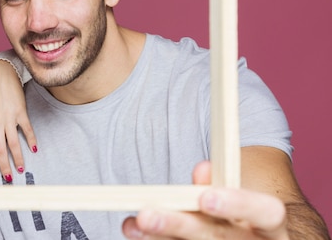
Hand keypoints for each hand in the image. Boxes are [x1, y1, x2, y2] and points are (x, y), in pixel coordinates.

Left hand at [0, 59, 37, 181]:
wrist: (0, 72)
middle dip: (4, 166)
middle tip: (8, 178)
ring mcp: (9, 117)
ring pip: (13, 143)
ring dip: (18, 158)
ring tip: (20, 168)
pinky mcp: (21, 111)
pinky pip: (27, 129)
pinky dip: (31, 139)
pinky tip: (34, 148)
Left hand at [122, 161, 288, 238]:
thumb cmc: (242, 218)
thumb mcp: (237, 200)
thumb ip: (218, 185)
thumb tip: (202, 170)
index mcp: (270, 226)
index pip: (267, 213)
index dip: (238, 204)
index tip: (206, 197)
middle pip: (220, 238)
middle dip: (180, 225)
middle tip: (146, 215)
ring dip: (161, 238)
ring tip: (132, 226)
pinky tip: (137, 234)